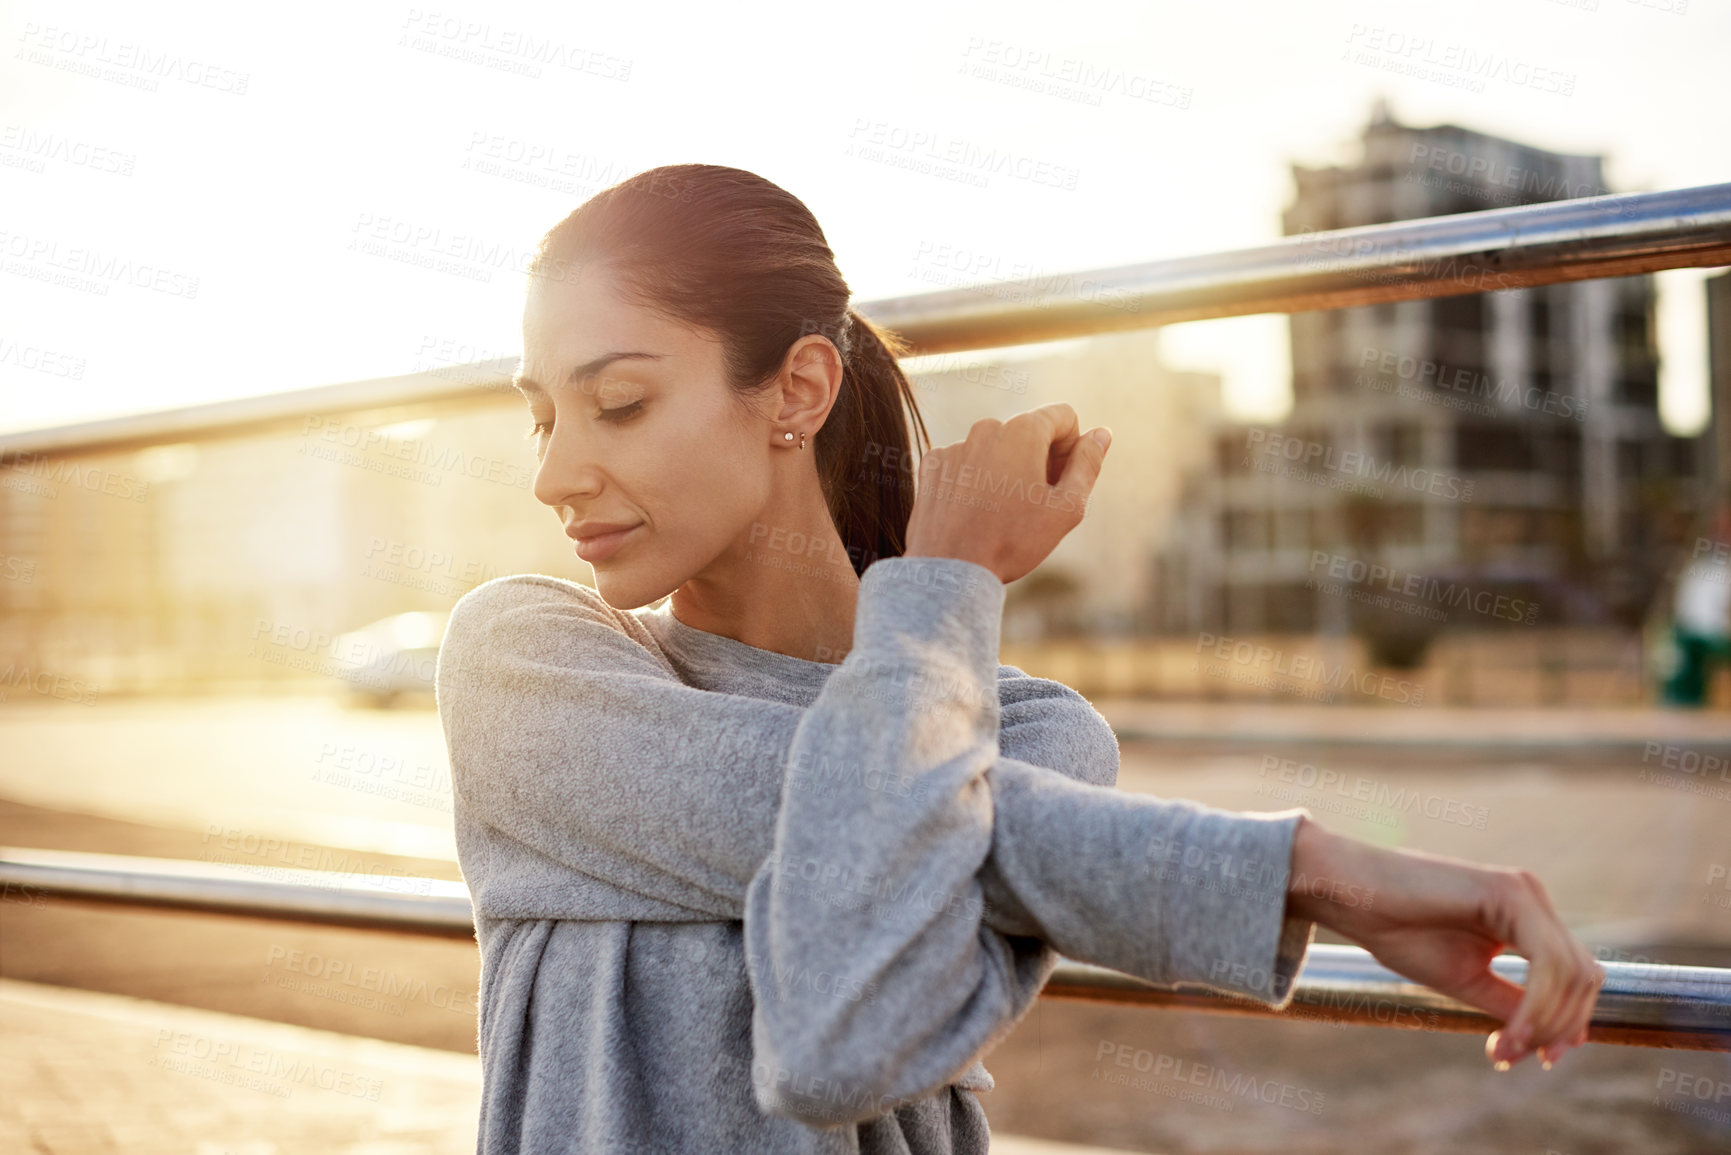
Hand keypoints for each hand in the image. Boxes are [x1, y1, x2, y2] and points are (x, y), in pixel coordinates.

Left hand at [902, 403, 1111, 583]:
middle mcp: (986, 428)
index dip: (1071, 447)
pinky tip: (975, 511)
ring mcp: (955, 445)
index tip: (1061, 480)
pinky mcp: (933, 465)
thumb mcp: (1067, 508)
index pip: (1063, 416)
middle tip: (1036, 503)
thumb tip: (1101, 434)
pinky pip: (964, 462)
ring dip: (1006, 470)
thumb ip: (1088, 464)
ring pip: (994, 448)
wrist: (952, 570)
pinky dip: (974, 479)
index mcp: (1023, 431)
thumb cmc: (1013, 541)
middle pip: (1027, 431)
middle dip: (1039, 458)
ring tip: (1002, 512)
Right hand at [1286, 816, 1604, 1069]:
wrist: (1351, 893)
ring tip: (1504, 1048)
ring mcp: (1524, 892)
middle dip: (1558, 1027)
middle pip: (1584, 977)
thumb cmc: (1398, 930)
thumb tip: (1558, 1037)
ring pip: (1572, 974)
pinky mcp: (1509, 894)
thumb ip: (1512, 1000)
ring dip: (1545, 1023)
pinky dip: (1536, 1008)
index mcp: (1526, 916)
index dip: (1566, 1023)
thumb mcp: (1467, 978)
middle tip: (1514, 1056)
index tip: (1536, 1059)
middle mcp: (1532, 898)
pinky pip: (1548, 964)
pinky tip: (1506, 1032)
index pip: (1575, 975)